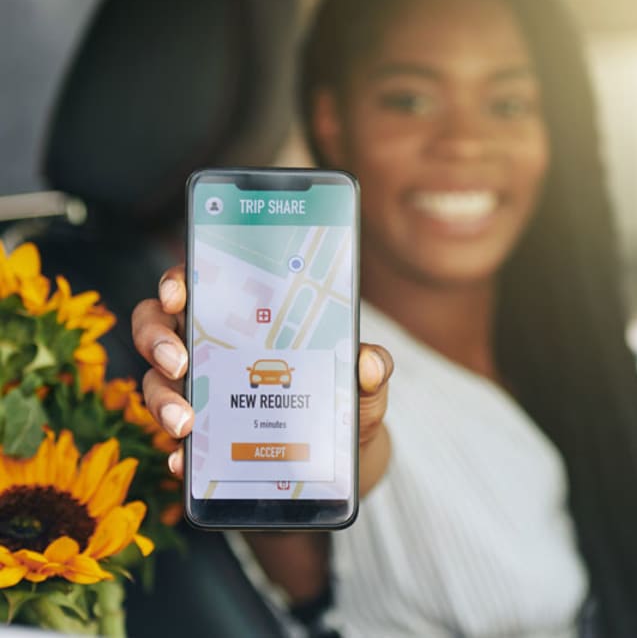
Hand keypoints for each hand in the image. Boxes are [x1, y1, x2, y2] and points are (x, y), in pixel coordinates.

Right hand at [131, 265, 392, 492]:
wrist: (343, 455)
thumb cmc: (347, 398)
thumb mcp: (365, 382)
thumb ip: (372, 367)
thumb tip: (371, 362)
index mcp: (244, 317)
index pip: (197, 283)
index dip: (176, 282)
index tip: (179, 295)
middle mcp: (210, 346)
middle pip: (158, 327)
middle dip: (158, 341)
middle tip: (180, 363)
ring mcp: (200, 391)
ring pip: (156, 383)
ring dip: (162, 401)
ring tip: (185, 423)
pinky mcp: (201, 437)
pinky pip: (175, 441)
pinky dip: (177, 452)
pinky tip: (185, 463)